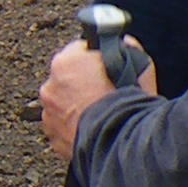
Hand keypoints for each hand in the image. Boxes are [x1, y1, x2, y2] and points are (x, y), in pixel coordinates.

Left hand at [36, 39, 157, 152]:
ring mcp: (48, 113)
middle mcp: (51, 85)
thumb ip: (128, 49)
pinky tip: (93, 128)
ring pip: (63, 103)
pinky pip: (62, 126)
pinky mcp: (51, 136)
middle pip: (68, 77)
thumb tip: (125, 43)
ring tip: (100, 114)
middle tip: (105, 93)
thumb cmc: (128, 104)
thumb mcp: (139, 67)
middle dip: (83, 83)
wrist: (120, 142)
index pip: (80, 50)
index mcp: (66, 62)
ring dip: (77, 106)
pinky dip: (74, 126)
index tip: (106, 68)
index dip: (96, 58)